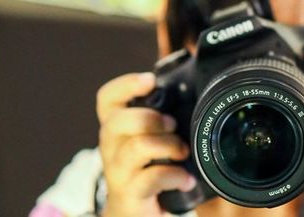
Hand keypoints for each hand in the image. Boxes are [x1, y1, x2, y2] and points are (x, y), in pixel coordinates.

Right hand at [96, 72, 195, 216]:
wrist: (134, 212)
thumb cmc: (147, 169)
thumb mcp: (151, 141)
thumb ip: (162, 120)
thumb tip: (196, 93)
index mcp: (115, 129)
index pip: (107, 99)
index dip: (125, 85)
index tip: (150, 81)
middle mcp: (111, 148)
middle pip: (119, 121)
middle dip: (151, 119)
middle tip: (173, 125)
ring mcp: (117, 172)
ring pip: (136, 148)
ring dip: (167, 146)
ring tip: (183, 152)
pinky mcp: (130, 194)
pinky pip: (151, 178)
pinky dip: (175, 176)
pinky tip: (186, 179)